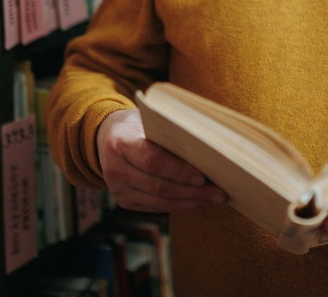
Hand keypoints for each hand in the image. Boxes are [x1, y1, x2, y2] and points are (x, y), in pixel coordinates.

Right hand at [96, 108, 227, 212]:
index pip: (153, 161)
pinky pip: (157, 207)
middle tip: (220, 192)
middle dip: (193, 192)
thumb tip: (208, 148)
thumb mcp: (149, 120)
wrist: (107, 137)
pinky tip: (200, 201)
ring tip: (215, 198)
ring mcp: (118, 188)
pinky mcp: (124, 201)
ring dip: (191, 202)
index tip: (204, 176)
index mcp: (120, 142)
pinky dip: (181, 205)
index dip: (179, 171)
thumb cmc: (137, 125)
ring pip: (160, 202)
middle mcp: (115, 168)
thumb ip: (170, 132)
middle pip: (159, 186)